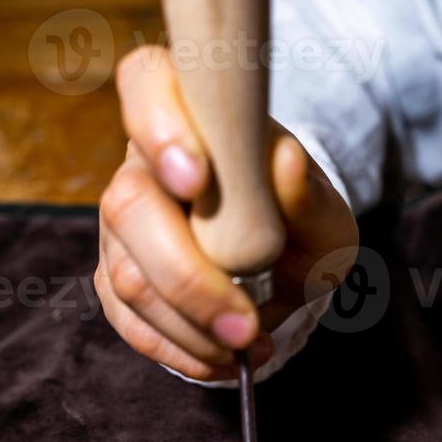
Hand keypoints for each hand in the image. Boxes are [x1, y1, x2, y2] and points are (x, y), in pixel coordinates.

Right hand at [95, 46, 357, 380]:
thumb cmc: (300, 225)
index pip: (146, 82)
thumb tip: (285, 162)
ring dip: (192, 326)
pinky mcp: (115, 282)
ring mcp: (119, 228)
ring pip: (128, 276)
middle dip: (189, 277)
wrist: (283, 268)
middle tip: (247, 324)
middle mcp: (141, 166)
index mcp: (190, 116)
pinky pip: (130, 323)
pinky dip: (180, 351)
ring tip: (251, 346)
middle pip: (129, 206)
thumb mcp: (326, 215)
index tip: (197, 178)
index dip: (156, 123)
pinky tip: (221, 360)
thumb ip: (308, 195)